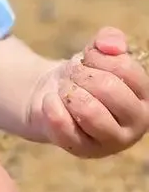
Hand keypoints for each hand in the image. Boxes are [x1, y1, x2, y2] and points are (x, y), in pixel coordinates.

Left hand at [27, 26, 148, 157]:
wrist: (55, 96)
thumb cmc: (85, 75)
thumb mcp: (97, 52)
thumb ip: (109, 40)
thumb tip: (112, 46)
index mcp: (145, 97)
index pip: (126, 69)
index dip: (99, 57)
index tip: (88, 58)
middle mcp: (136, 123)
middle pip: (109, 89)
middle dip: (82, 75)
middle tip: (74, 75)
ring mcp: (112, 142)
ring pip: (89, 111)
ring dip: (69, 92)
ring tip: (66, 90)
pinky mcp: (85, 151)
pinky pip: (64, 126)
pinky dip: (52, 106)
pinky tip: (52, 102)